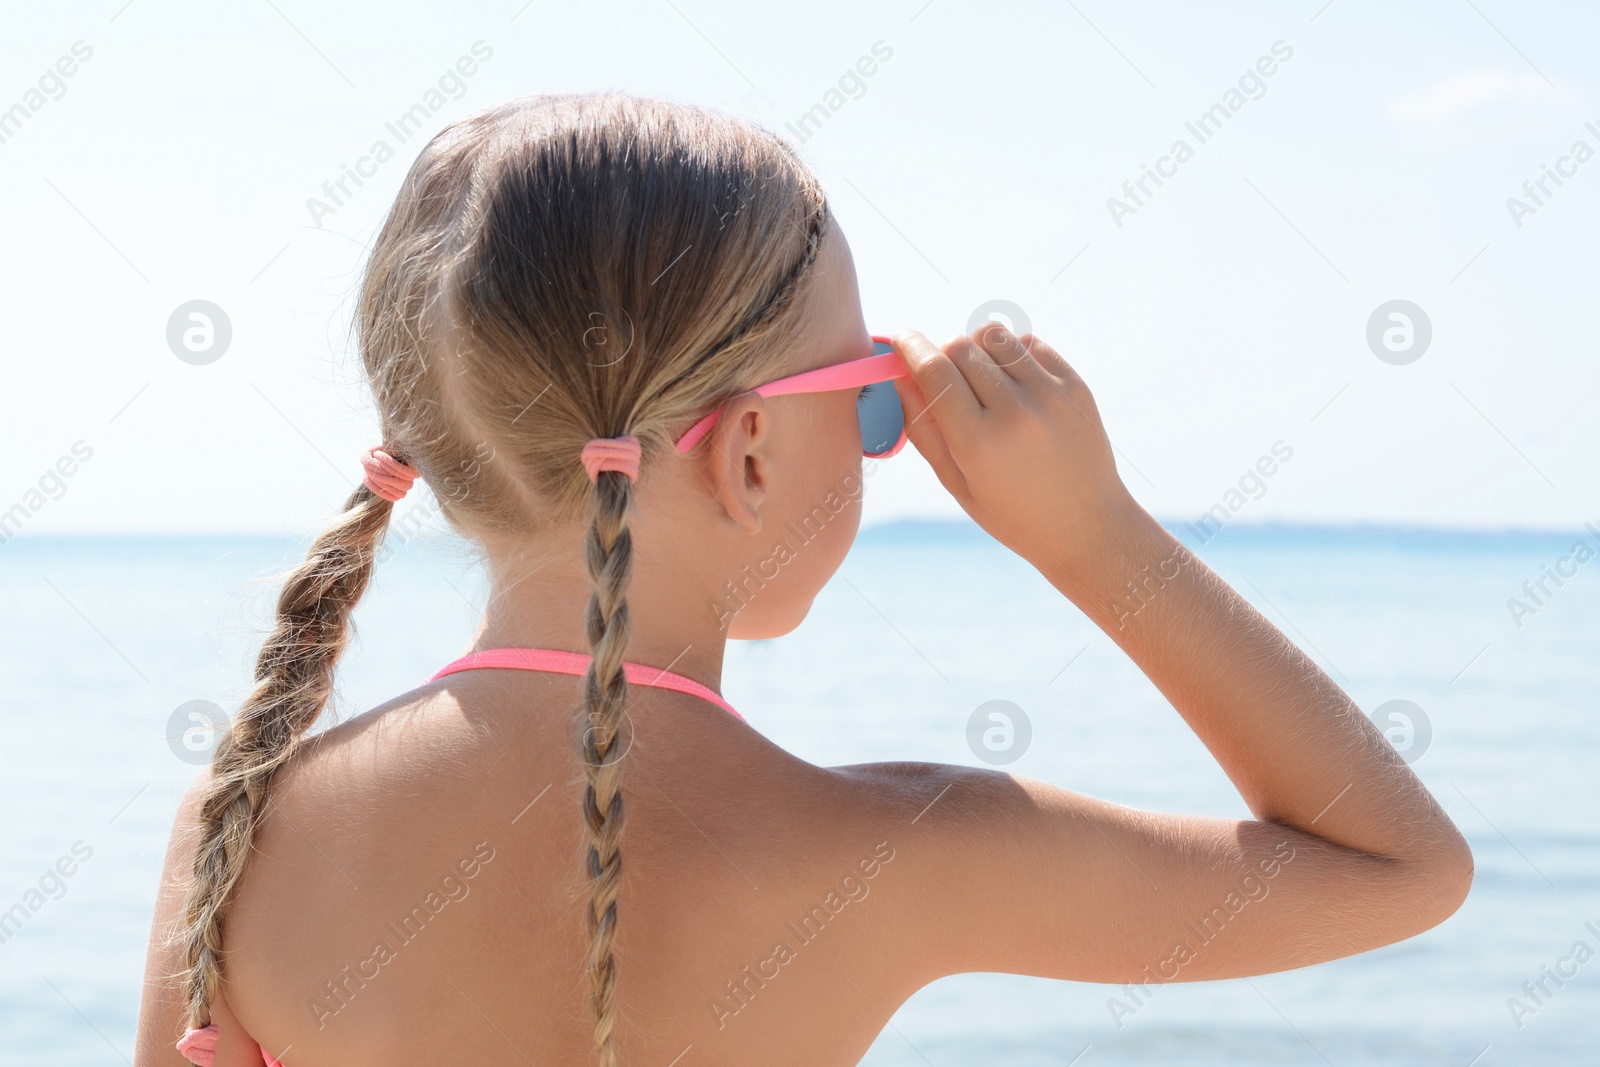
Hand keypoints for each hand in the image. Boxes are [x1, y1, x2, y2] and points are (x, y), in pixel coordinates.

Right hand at [890, 324, 1136, 575]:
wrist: (1087, 527)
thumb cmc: (1013, 513)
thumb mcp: (957, 483)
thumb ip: (924, 429)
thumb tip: (900, 376)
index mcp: (979, 443)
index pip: (934, 369)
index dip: (910, 347)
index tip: (901, 339)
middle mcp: (1015, 412)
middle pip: (960, 345)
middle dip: (943, 353)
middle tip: (946, 378)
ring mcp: (1050, 396)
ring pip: (994, 336)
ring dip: (978, 350)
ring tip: (984, 383)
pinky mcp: (1075, 386)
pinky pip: (1029, 343)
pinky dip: (1012, 353)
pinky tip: (1015, 386)